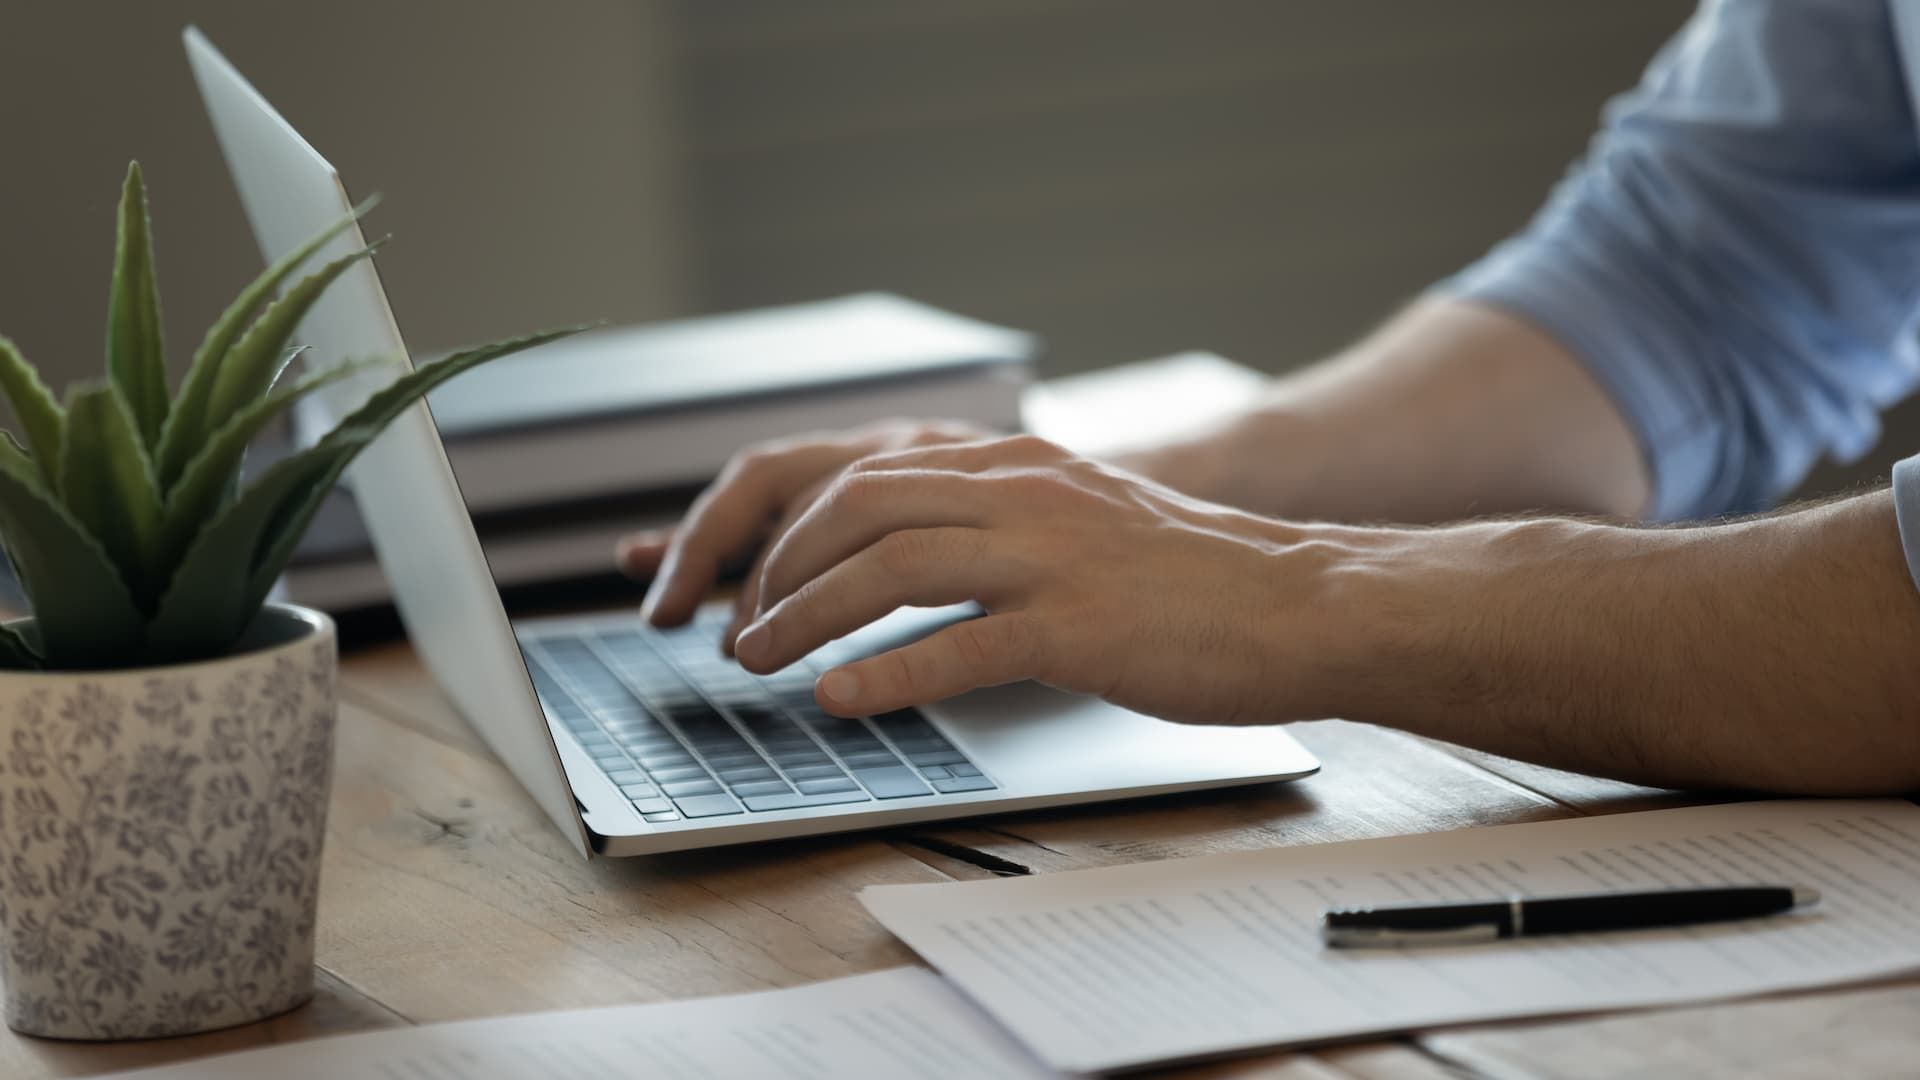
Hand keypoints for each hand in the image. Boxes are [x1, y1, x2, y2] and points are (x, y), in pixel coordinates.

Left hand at [727, 433, 1360, 723]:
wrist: (1298, 603)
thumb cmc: (1191, 578)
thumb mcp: (1081, 519)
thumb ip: (996, 523)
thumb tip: (904, 563)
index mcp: (1016, 465)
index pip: (867, 475)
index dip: (792, 529)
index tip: (756, 582)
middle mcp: (1023, 492)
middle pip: (859, 508)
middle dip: (779, 570)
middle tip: (742, 630)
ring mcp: (1050, 556)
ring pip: (890, 567)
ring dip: (806, 617)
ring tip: (761, 663)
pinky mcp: (1078, 626)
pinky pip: (958, 645)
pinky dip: (885, 674)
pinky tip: (840, 700)